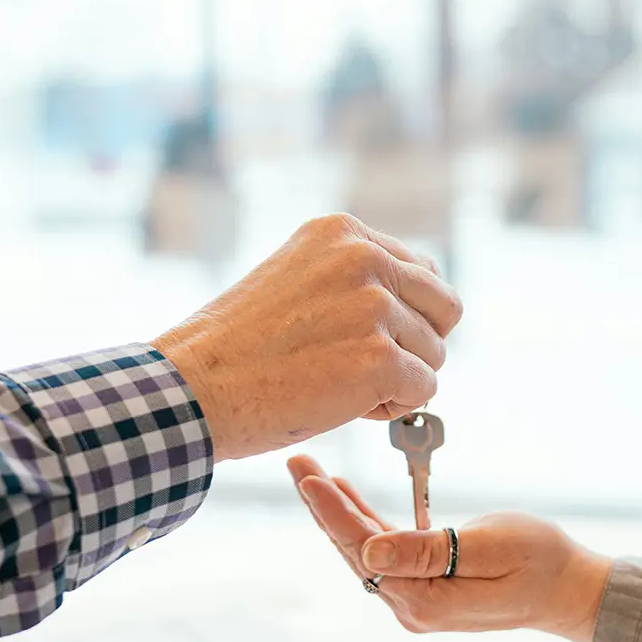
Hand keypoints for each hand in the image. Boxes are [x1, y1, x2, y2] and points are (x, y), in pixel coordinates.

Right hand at [153, 215, 461, 461]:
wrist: (197, 387)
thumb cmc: (238, 347)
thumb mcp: (296, 280)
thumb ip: (355, 281)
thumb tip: (419, 314)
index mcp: (344, 233)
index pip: (422, 273)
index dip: (403, 317)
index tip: (362, 339)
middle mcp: (365, 259)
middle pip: (444, 309)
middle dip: (415, 345)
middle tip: (367, 370)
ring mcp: (374, 308)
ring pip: (434, 355)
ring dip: (398, 381)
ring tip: (341, 386)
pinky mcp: (380, 359)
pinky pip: (423, 392)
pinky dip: (393, 409)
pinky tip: (347, 406)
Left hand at [287, 456, 612, 641]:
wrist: (571, 591)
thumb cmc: (542, 562)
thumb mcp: (490, 546)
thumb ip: (427, 552)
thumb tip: (368, 551)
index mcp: (423, 599)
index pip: (364, 549)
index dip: (333, 512)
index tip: (309, 479)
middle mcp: (412, 605)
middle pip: (354, 548)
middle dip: (324, 505)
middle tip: (297, 463)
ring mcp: (417, 598)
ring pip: (365, 548)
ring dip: (338, 510)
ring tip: (311, 474)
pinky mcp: (426, 586)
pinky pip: (385, 550)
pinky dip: (364, 520)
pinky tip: (346, 496)